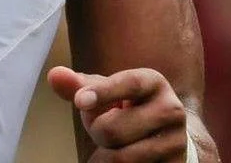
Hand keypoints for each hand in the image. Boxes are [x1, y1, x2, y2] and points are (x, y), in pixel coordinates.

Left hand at [48, 65, 192, 161]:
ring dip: (103, 158)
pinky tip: (119, 160)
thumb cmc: (127, 110)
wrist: (166, 138)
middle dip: (96, 133)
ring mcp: (175, 142)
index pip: (130, 84)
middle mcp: (171, 109)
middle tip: (102, 131)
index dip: (104, 92)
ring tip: (110, 149)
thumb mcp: (107, 95)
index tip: (80, 101)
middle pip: (113, 129)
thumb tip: (54, 75)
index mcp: (153, 83)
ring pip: (120, 159)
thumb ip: (80, 86)